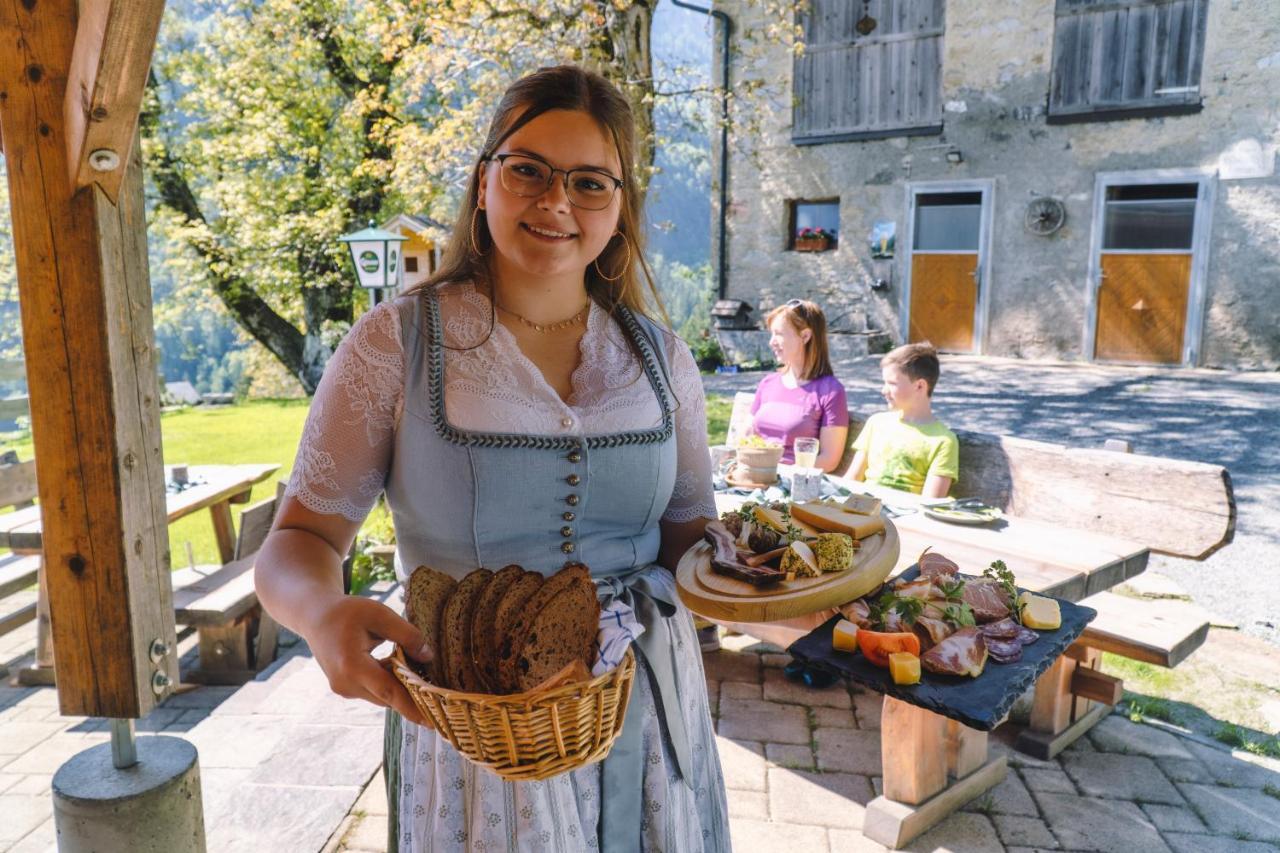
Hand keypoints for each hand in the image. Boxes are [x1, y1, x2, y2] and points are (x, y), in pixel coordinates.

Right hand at [303, 595, 433, 727]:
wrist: (316, 618)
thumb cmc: (348, 613)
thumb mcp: (379, 615)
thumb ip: (406, 635)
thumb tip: (428, 657)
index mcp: (352, 666)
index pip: (388, 692)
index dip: (411, 707)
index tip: (432, 722)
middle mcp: (345, 684)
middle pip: (387, 697)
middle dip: (413, 699)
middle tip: (441, 702)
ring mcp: (344, 689)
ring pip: (381, 696)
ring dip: (401, 690)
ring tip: (425, 683)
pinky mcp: (345, 688)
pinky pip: (373, 691)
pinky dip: (389, 685)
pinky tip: (403, 673)